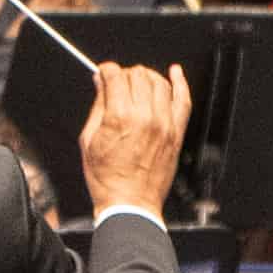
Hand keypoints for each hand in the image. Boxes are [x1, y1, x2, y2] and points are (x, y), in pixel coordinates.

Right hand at [76, 59, 192, 217]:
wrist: (130, 203)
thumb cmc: (108, 179)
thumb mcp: (89, 140)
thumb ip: (97, 106)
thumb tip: (100, 84)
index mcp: (119, 117)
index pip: (116, 75)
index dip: (106, 70)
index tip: (104, 73)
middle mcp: (145, 117)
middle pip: (138, 75)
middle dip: (125, 74)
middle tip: (118, 82)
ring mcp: (164, 124)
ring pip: (159, 82)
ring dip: (147, 77)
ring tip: (139, 82)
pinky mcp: (177, 132)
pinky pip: (184, 100)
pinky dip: (180, 83)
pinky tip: (175, 73)